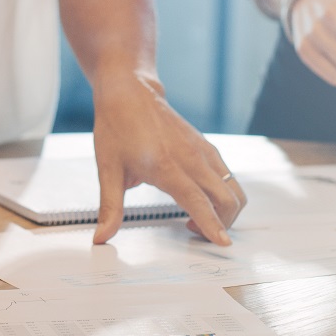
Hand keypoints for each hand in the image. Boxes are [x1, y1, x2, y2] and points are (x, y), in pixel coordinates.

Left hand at [91, 71, 246, 246]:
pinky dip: (224, 194)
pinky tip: (200, 197)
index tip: (222, 244)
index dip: (212, 225)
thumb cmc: (117, 126)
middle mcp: (191, 158)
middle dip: (222, 224)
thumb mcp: (107, 169)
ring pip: (233, 187)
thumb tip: (101, 237)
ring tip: (196, 217)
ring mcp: (202, 150)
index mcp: (166, 166)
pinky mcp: (206, 146)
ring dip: (226, 210)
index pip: (199, 201)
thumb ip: (110, 208)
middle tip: (196, 233)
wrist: (129, 91)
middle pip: (226, 198)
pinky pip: (228, 175)